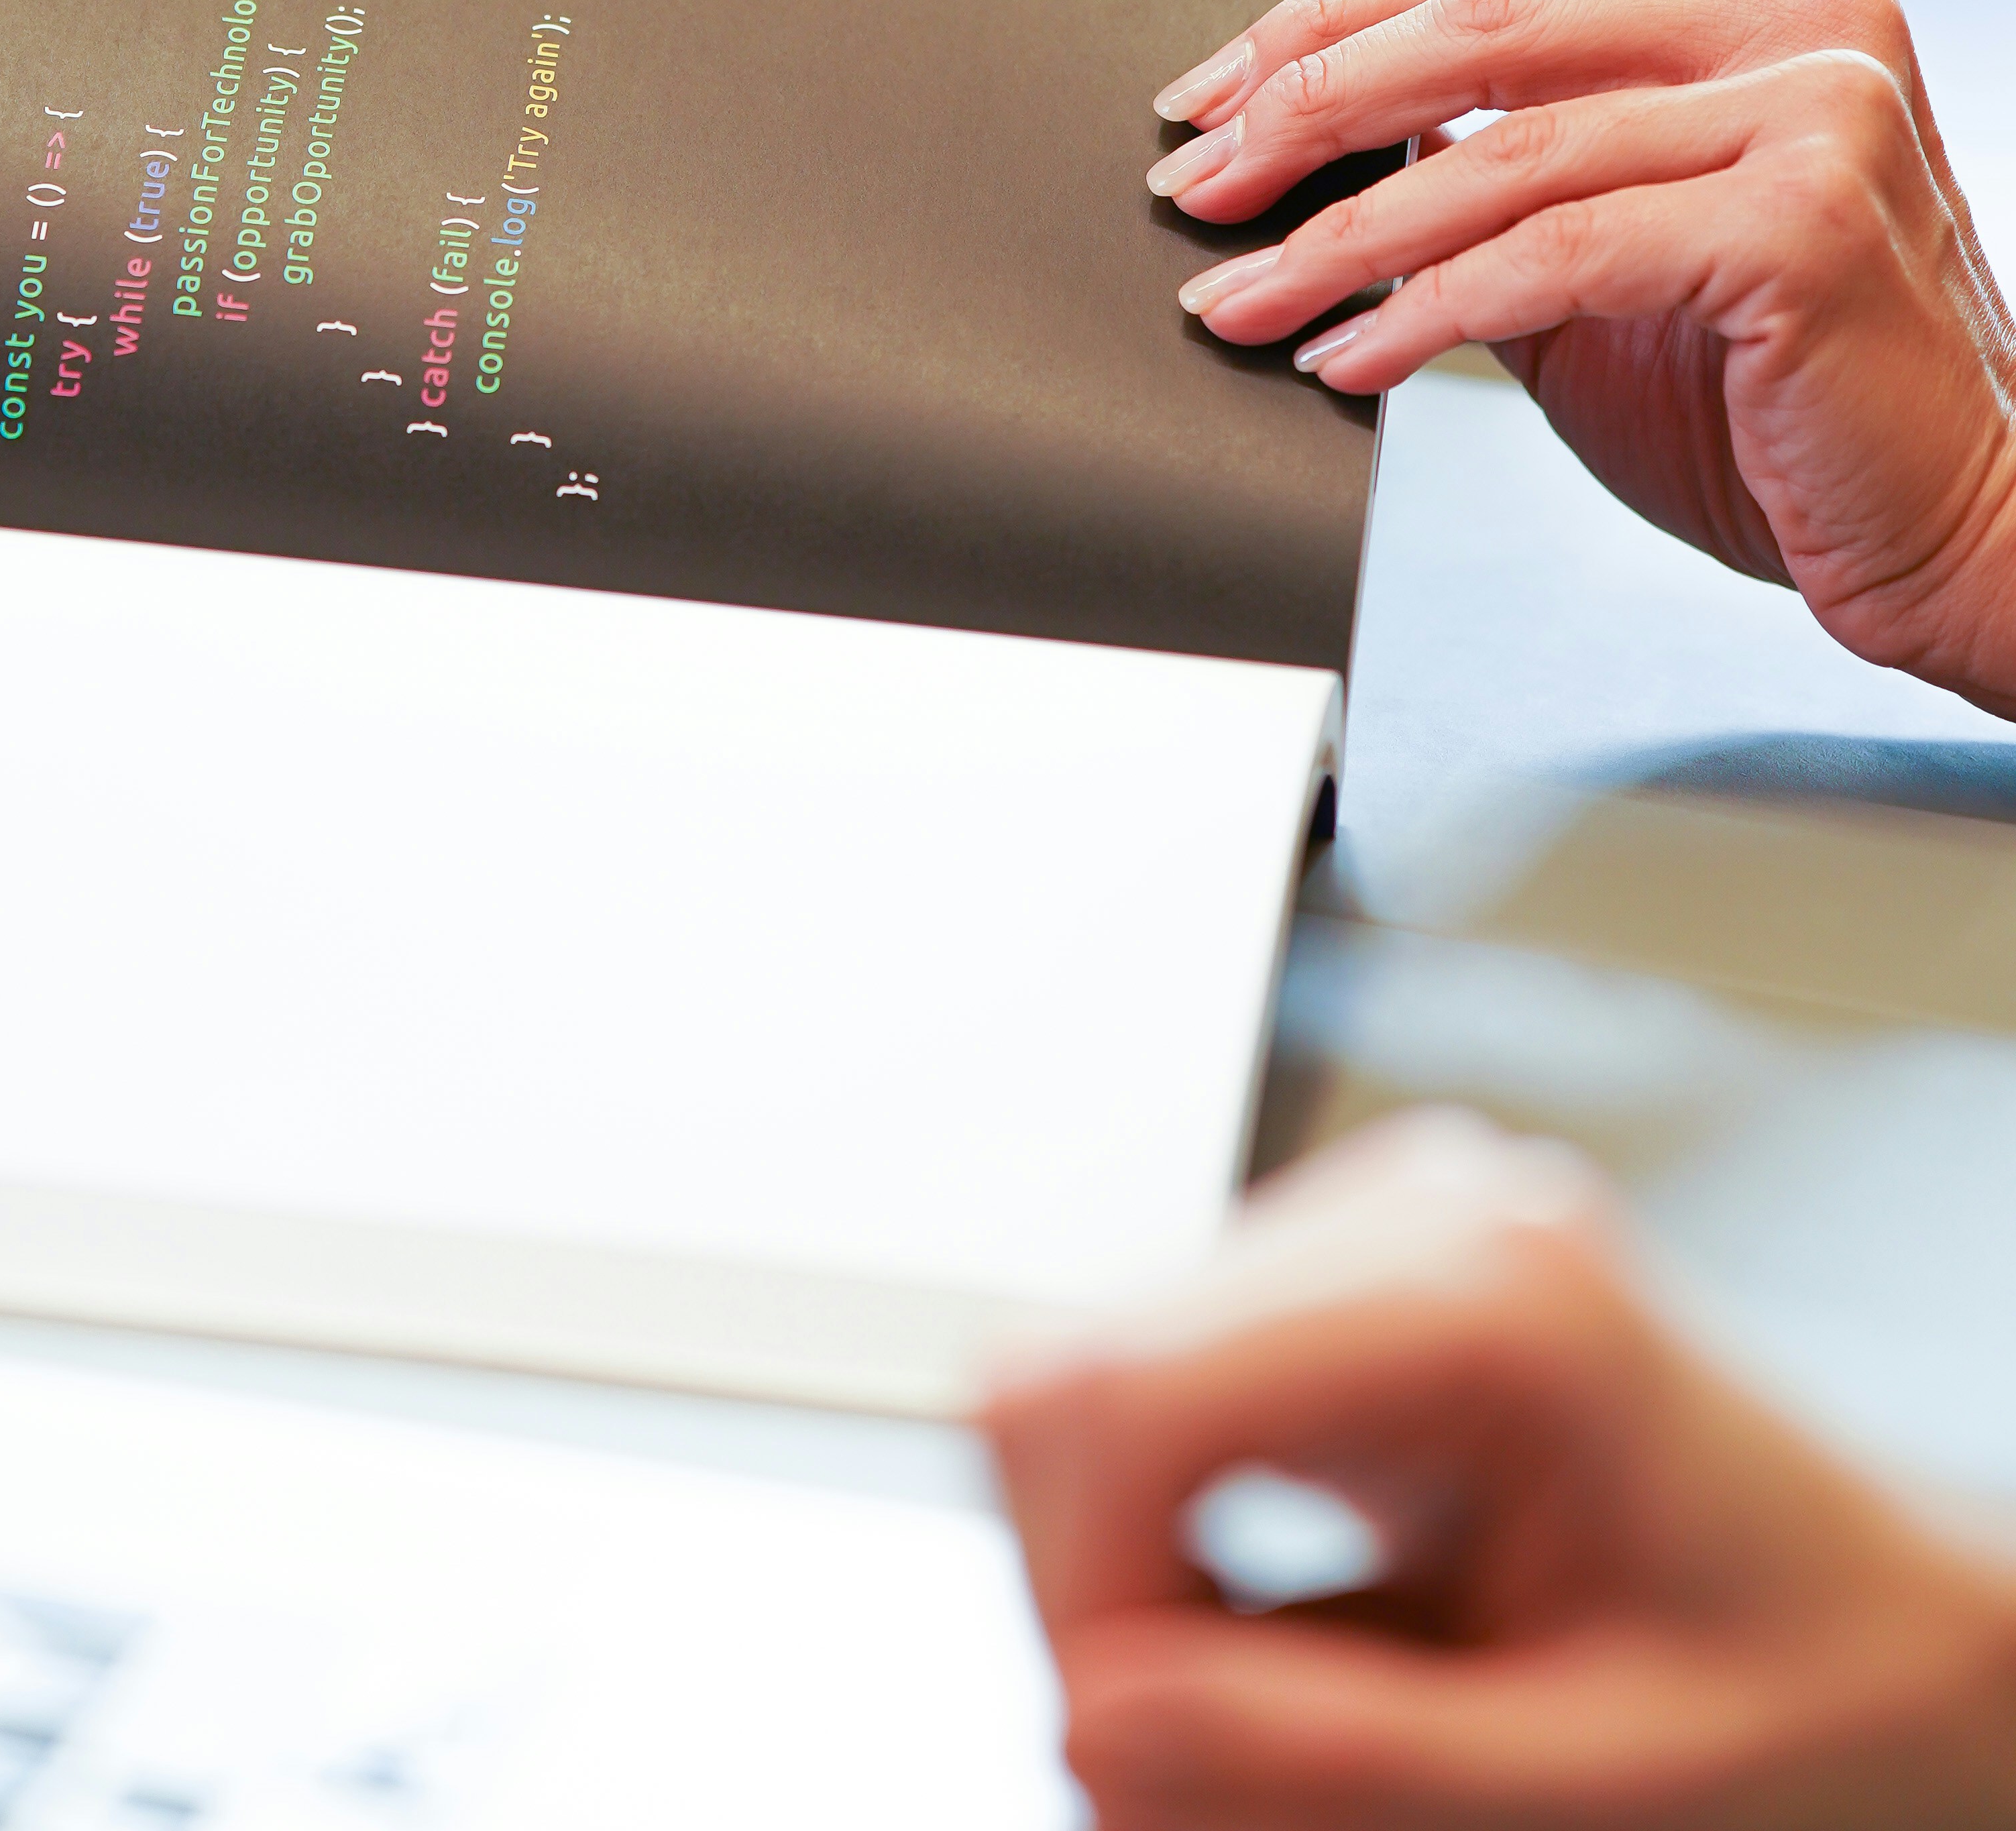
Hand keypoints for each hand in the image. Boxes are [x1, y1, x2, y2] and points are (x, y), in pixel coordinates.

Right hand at [986, 1114, 2015, 1830]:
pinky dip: (1170, 1539)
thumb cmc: (1808, 1696)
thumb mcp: (1589, 1778)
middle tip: (1183, 1772)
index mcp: (1492, 1295)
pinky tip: (1284, 1640)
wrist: (1908, 1637)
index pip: (1129, 1392)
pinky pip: (1159, 1395)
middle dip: (1093, 1591)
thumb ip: (1332, 1757)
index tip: (1132, 1755)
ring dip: (1127, 1573)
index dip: (1082, 1592)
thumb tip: (1097, 1720)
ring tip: (1256, 1724)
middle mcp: (1423, 1213)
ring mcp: (1381, 1224)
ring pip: (1092, 1381)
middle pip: (1078, 1370)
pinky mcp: (1352, 1278)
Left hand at [1147, 0, 2015, 713]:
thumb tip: (1311, 135)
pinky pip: (1552, 257)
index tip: (1211, 92)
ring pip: (1500, 150)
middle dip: (1305, 105)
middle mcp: (1804, 7)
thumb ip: (1497, 169)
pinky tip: (1347, 357)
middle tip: (1195, 180)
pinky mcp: (1801, 218)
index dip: (1329, 23)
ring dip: (1335, 234)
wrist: (1962, 532)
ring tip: (1237, 297)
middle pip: (1482, 22)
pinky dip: (1422, 310)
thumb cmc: (1781, 403)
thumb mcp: (1612, 251)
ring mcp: (1816, 102)